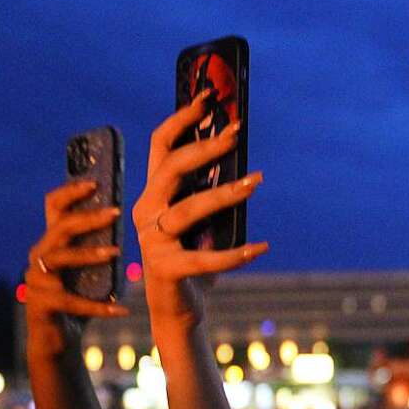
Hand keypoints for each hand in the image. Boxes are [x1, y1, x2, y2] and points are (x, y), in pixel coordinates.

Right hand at [25, 182, 127, 360]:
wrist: (59, 339)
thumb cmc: (79, 299)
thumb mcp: (91, 270)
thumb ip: (100, 247)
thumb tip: (130, 224)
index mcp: (52, 243)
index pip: (53, 207)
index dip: (71, 192)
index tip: (95, 183)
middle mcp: (39, 256)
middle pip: (60, 228)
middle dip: (88, 218)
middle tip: (116, 213)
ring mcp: (37, 280)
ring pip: (61, 258)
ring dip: (89, 254)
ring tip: (116, 253)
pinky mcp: (42, 305)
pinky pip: (73, 301)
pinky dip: (100, 306)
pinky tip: (122, 310)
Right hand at [132, 89, 266, 334]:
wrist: (177, 311)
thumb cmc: (194, 262)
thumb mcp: (204, 225)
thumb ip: (213, 198)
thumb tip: (246, 168)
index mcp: (153, 196)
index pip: (160, 147)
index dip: (183, 119)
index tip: (209, 97)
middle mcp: (146, 213)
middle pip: (172, 169)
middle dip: (206, 148)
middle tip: (237, 134)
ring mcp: (152, 241)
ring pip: (189, 209)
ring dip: (225, 194)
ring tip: (255, 182)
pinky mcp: (167, 270)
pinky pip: (205, 259)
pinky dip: (236, 253)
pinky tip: (262, 247)